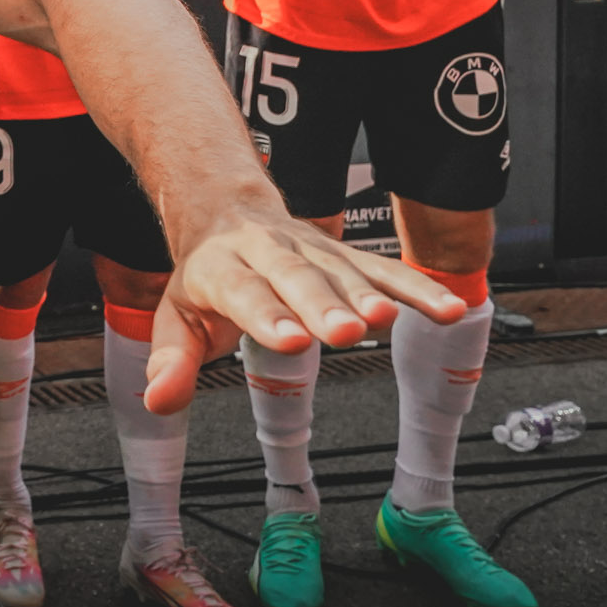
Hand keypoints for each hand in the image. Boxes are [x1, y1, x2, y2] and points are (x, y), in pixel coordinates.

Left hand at [143, 210, 464, 413]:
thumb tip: (158, 401)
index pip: (243, 291)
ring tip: (389, 320)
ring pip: (343, 271)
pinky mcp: (346, 256)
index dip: (265, 315)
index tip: (289, 341)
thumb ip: (171, 361)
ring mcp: (312, 251)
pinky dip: (417, 288)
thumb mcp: (175, 317)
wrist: (223, 206)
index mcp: (222, 267)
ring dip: (370, 295)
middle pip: (297, 278)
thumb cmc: (204, 274)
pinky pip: (385, 270)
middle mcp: (269, 252)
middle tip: (344, 331)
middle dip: (322, 305)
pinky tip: (447, 308)